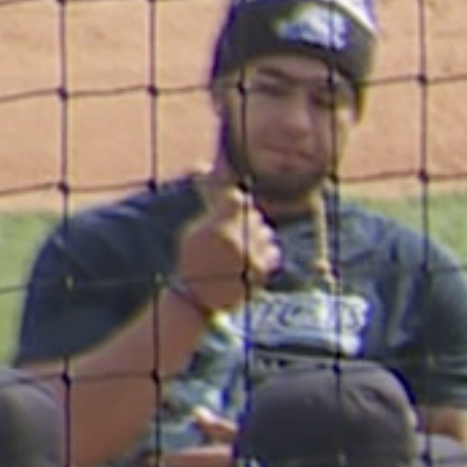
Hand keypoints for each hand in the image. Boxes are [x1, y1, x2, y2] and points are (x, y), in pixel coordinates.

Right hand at [173, 171, 278, 315]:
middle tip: (236, 233)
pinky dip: (266, 252)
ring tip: (242, 248)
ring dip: (259, 237)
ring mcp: (249, 257)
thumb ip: (211, 206)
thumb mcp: (195, 232)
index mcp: (215, 229)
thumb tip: (207, 168)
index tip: (235, 208)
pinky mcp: (260, 272)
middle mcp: (234, 242)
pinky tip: (251, 259)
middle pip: (254, 216)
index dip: (238, 203)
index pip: (238, 201)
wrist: (197, 298)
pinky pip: (273, 252)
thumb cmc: (193, 262)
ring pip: (266, 233)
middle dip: (248, 221)